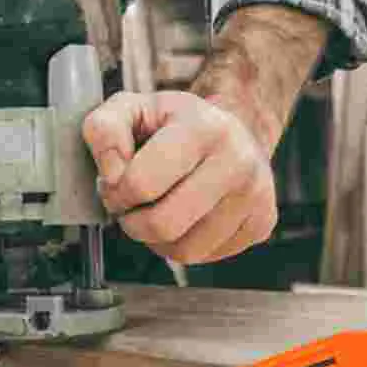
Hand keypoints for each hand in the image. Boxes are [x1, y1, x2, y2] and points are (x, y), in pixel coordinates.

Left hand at [82, 90, 277, 265]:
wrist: (233, 128)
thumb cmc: (176, 122)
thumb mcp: (131, 108)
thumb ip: (104, 129)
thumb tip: (112, 175)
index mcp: (204, 128)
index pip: (142, 184)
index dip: (115, 191)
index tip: (115, 182)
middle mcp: (238, 162)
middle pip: (163, 225)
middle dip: (132, 222)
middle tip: (129, 204)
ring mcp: (255, 196)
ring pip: (184, 251)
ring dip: (155, 238)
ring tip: (154, 209)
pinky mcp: (262, 224)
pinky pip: (205, 258)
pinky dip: (181, 245)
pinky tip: (181, 218)